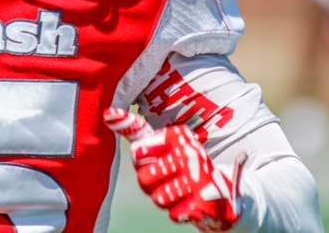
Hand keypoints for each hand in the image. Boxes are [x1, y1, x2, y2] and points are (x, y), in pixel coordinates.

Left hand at [103, 107, 244, 231]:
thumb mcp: (163, 145)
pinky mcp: (204, 201)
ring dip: (165, 199)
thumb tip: (107, 113)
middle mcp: (188, 152)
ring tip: (180, 190)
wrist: (221, 192)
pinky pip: (174, 214)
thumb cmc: (181, 166)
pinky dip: (179, 213)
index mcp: (176, 135)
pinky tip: (190, 204)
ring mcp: (197, 177)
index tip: (157, 159)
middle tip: (167, 179)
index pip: (137, 151)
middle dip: (151, 185)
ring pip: (158, 198)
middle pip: (144, 178)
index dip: (142, 162)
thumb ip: (137, 131)